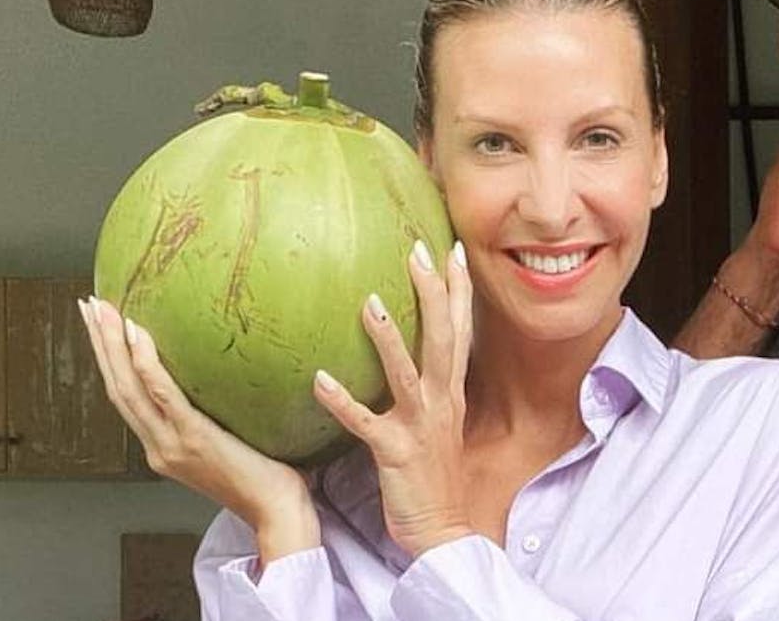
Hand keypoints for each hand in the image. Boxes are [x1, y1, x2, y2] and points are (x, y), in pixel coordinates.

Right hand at [80, 297, 317, 560]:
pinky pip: (162, 395)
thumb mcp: (233, 445)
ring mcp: (172, 444)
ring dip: (111, 346)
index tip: (102, 328)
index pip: (128, 398)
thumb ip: (219, 419)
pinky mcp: (193, 438)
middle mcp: (159, 446)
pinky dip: (145, 363)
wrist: (277, 513)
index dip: (111, 363)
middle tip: (89, 306)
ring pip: (129, 388)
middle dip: (100, 346)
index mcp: (164, 448)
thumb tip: (231, 379)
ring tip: (101, 311)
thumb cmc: (268, 480)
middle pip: (118, 388)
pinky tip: (137, 334)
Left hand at [313, 240, 473, 556]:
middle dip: (434, 291)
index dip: (458, 289)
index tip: (451, 248)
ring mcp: (420, 426)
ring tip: (369, 300)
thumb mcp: (436, 424)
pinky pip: (365, 423)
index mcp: (451, 392)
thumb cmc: (433, 478)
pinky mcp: (396, 453)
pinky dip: (343, 401)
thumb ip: (423, 388)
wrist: (442, 530)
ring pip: (406, 372)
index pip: (460, 330)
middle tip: (418, 250)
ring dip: (387, 336)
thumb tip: (402, 357)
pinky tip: (318, 380)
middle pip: (442, 337)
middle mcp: (441, 401)